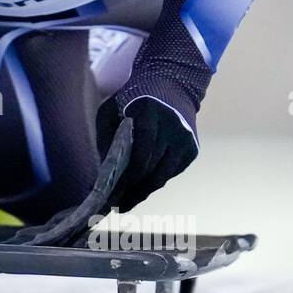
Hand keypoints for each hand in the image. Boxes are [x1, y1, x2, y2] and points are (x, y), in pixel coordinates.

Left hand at [95, 96, 197, 210]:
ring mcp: (185, 141)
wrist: (170, 85)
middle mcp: (173, 129)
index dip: (127, 180)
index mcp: (151, 116)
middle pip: (152, 170)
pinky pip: (171, 173)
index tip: (112, 197)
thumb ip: (106, 140)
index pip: (141, 156)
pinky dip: (155, 181)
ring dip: (144, 192)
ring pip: (163, 176)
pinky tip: (140, 190)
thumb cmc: (131, 101)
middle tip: (116, 206)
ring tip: (126, 204)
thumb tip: (101, 176)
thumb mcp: (111, 112)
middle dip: (133, 191)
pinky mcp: (192, 150)